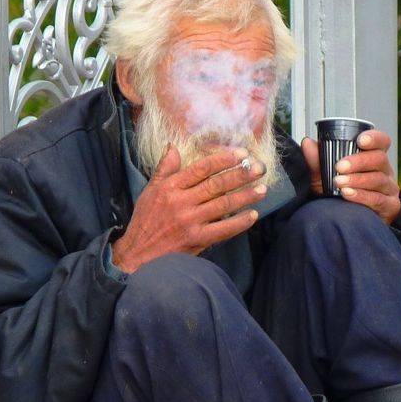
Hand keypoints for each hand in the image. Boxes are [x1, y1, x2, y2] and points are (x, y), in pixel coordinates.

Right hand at [110, 146, 266, 273]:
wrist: (138, 255)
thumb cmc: (144, 222)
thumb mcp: (150, 191)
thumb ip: (164, 169)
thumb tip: (173, 146)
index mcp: (170, 187)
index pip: (202, 168)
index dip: (224, 159)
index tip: (242, 153)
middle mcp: (181, 202)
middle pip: (216, 185)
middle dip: (240, 175)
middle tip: (259, 168)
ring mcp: (190, 222)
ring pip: (223, 205)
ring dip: (245, 196)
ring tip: (262, 189)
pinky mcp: (196, 240)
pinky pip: (223, 230)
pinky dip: (239, 223)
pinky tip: (252, 216)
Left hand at [301, 130, 400, 224]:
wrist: (345, 224)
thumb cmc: (338, 195)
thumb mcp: (324, 177)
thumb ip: (317, 161)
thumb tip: (307, 143)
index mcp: (373, 158)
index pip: (381, 142)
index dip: (374, 138)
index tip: (360, 140)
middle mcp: (385, 171)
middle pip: (379, 159)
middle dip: (359, 161)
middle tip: (340, 166)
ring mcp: (389, 189)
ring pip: (378, 179)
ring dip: (357, 180)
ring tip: (339, 182)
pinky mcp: (390, 207)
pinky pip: (378, 199)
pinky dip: (361, 196)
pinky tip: (348, 194)